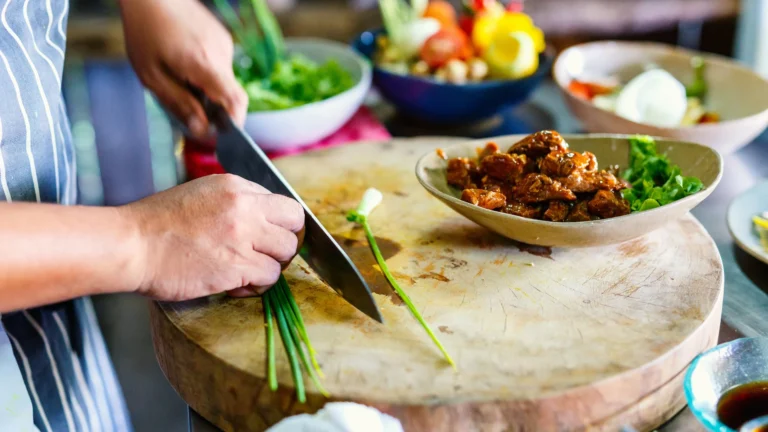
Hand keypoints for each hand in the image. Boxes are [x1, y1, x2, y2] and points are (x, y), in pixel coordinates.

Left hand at [119, 0, 247, 136]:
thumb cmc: (145, 33)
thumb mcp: (152, 76)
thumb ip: (179, 104)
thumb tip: (201, 131)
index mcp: (203, 65)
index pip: (236, 101)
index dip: (236, 123)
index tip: (224, 135)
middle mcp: (220, 54)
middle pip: (229, 94)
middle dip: (214, 108)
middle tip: (190, 110)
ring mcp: (224, 44)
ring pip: (224, 80)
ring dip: (208, 89)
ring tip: (180, 78)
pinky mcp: (222, 38)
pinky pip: (220, 66)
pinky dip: (207, 74)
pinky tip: (185, 63)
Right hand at [121, 174, 304, 300]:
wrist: (130, 244)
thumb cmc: (157, 224)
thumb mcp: (201, 194)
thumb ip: (235, 202)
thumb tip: (261, 219)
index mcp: (236, 186)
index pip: (284, 204)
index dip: (280, 224)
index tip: (268, 237)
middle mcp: (245, 207)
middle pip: (295, 225)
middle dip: (284, 243)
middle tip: (264, 255)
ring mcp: (243, 236)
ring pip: (286, 253)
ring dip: (270, 266)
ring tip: (246, 272)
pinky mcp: (237, 265)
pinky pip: (269, 277)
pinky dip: (257, 285)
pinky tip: (235, 284)